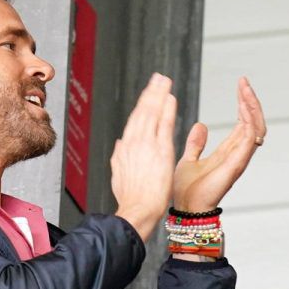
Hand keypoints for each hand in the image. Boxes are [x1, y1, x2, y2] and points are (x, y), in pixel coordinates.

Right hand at [111, 73, 176, 240]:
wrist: (137, 210)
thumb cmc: (131, 198)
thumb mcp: (118, 174)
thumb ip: (119, 157)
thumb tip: (119, 144)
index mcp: (124, 148)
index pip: (135, 121)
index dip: (142, 105)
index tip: (148, 94)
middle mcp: (133, 142)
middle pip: (142, 111)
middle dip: (150, 93)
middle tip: (157, 78)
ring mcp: (146, 145)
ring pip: (152, 113)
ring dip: (158, 94)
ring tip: (164, 81)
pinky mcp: (160, 150)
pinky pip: (163, 124)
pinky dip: (166, 109)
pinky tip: (170, 98)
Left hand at [173, 77, 265, 211]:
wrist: (185, 208)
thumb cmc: (187, 190)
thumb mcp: (189, 159)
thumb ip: (196, 144)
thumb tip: (200, 126)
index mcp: (228, 151)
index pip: (244, 123)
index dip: (243, 104)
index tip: (240, 85)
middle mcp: (238, 153)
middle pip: (254, 122)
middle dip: (250, 101)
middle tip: (244, 83)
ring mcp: (240, 158)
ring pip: (256, 127)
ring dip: (252, 107)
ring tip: (245, 89)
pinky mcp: (237, 163)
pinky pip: (251, 138)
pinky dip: (251, 120)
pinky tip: (245, 106)